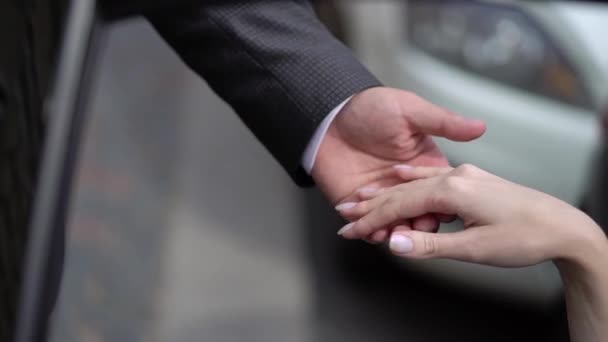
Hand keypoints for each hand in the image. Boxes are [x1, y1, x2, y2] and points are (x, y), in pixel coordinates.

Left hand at [311, 87, 485, 240]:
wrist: (331, 115)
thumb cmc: (371, 107)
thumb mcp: (411, 110)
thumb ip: (443, 122)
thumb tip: (479, 127)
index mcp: (423, 165)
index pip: (439, 193)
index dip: (443, 206)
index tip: (444, 214)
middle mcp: (403, 185)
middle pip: (419, 214)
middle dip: (419, 225)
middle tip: (416, 228)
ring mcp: (380, 196)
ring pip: (394, 224)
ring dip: (396, 232)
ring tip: (393, 234)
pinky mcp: (356, 204)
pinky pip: (367, 225)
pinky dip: (371, 232)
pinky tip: (372, 232)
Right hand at [337, 164, 606, 266]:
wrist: (564, 225)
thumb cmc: (524, 236)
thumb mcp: (474, 248)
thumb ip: (429, 244)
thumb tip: (393, 242)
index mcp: (452, 191)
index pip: (399, 206)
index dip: (371, 220)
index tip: (349, 231)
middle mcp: (455, 177)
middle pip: (401, 191)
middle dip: (369, 204)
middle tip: (343, 214)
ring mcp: (465, 176)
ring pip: (414, 183)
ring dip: (385, 192)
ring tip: (360, 197)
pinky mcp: (472, 180)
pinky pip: (430, 178)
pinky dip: (409, 181)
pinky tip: (399, 176)